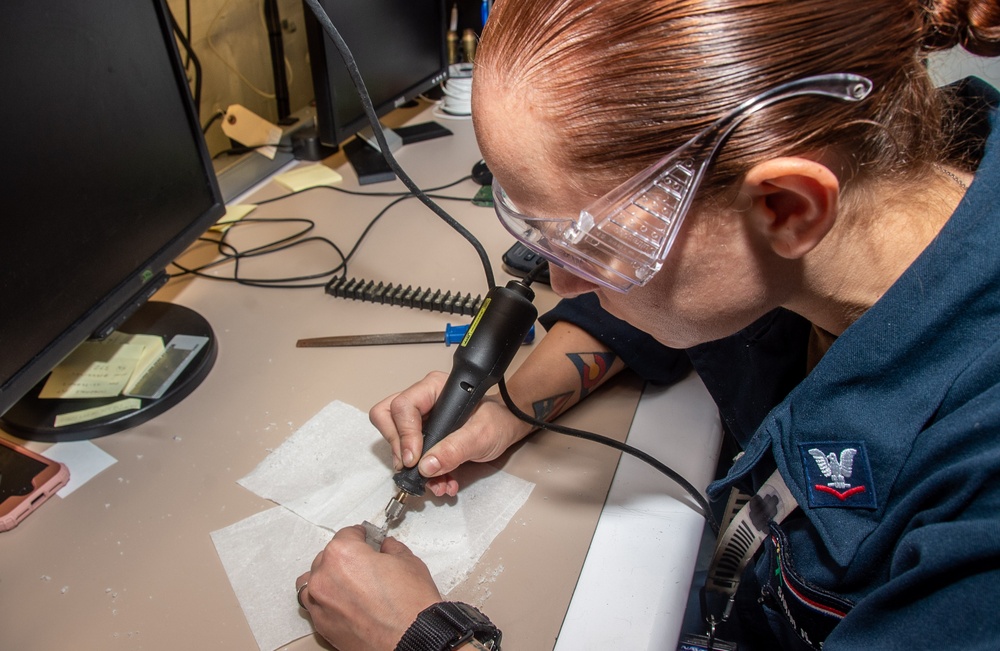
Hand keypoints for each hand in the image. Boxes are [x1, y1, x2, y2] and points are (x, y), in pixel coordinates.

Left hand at [295, 525, 441, 650]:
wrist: (413, 640)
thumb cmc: (410, 607)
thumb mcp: (408, 562)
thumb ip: (391, 549)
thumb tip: (386, 548)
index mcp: (342, 554)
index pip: (347, 534)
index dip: (362, 535)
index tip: (367, 539)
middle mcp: (325, 577)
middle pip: (328, 556)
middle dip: (346, 557)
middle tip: (366, 564)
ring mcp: (320, 603)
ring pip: (314, 581)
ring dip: (329, 578)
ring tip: (349, 583)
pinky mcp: (322, 625)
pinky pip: (315, 605)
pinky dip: (327, 600)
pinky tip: (345, 601)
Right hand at [369, 371, 532, 496]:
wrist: (506, 429)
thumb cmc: (497, 421)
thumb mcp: (481, 435)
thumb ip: (455, 449)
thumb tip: (426, 465)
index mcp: (434, 388)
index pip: (403, 407)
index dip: (404, 435)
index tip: (414, 459)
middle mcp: (423, 401)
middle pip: (387, 417)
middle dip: (398, 447)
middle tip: (414, 466)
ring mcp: (420, 419)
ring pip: (394, 439)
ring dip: (412, 467)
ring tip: (436, 482)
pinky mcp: (423, 437)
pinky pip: (409, 454)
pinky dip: (423, 473)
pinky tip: (442, 481)